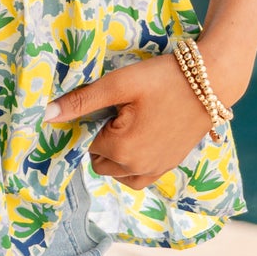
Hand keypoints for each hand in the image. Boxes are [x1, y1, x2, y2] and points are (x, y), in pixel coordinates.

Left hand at [42, 53, 218, 191]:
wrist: (212, 82)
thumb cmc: (162, 78)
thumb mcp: (119, 84)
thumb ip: (82, 101)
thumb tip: (45, 115)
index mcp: (121, 150)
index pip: (87, 144)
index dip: (94, 123)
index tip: (111, 107)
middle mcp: (137, 169)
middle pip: (100, 162)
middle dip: (103, 141)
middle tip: (121, 113)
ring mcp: (155, 171)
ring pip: (118, 173)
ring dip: (117, 156)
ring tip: (131, 125)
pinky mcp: (169, 167)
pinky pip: (139, 177)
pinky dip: (134, 163)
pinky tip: (143, 136)